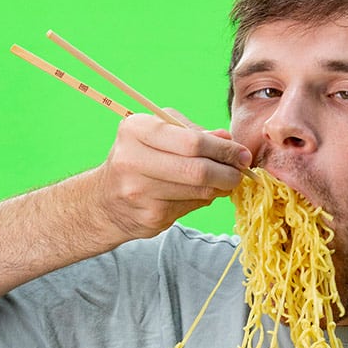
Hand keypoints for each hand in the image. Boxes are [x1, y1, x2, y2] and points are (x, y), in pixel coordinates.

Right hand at [91, 111, 251, 241]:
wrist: (105, 201)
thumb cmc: (139, 158)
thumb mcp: (159, 133)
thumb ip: (194, 134)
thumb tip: (228, 140)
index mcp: (136, 130)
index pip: (192, 141)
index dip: (224, 150)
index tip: (242, 154)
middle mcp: (133, 160)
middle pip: (198, 170)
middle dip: (228, 172)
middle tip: (240, 172)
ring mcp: (141, 192)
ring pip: (199, 192)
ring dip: (220, 188)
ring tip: (225, 182)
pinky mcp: (151, 216)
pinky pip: (191, 207)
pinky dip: (204, 200)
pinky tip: (202, 194)